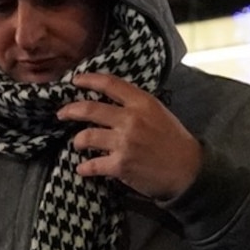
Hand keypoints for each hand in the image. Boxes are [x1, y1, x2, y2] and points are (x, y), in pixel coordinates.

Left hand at [55, 72, 204, 201]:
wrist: (188, 170)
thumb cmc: (174, 140)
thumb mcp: (159, 112)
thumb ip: (136, 105)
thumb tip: (111, 100)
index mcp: (142, 102)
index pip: (110, 84)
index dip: (88, 79)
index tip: (75, 80)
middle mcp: (131, 119)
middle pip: (90, 109)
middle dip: (70, 110)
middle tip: (62, 113)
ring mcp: (124, 142)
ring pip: (86, 137)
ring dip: (78, 140)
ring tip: (78, 143)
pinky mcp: (120, 165)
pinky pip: (92, 165)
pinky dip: (84, 168)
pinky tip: (83, 169)